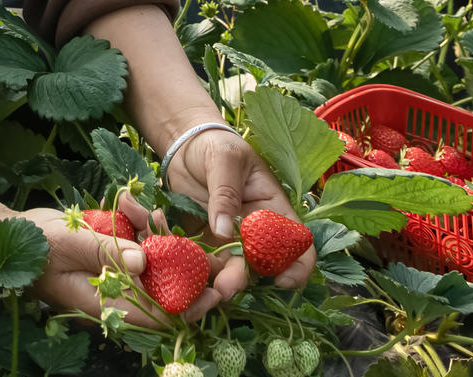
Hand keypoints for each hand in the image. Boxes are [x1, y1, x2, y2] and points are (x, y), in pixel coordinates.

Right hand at [25, 193, 220, 327]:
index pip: (156, 314)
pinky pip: (142, 244)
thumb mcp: (70, 245)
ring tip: (144, 208)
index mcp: (108, 302)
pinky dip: (142, 225)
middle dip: (184, 263)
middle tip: (189, 235)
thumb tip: (144, 263)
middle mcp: (120, 291)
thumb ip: (106, 252)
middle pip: (165, 286)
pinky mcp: (119, 255)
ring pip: (157, 260)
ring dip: (158, 234)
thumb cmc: (38, 244)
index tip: (215, 292)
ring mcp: (120, 272)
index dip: (188, 306)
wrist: (18, 233)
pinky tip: (131, 204)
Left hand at [166, 129, 316, 299]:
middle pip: (260, 266)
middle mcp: (255, 232)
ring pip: (228, 272)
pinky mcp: (203, 244)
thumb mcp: (224, 159)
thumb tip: (224, 231)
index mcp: (273, 209)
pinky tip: (174, 269)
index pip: (298, 243)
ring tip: (197, 291)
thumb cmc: (216, 145)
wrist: (186, 146)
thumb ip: (225, 193)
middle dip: (243, 281)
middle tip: (224, 289)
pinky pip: (201, 265)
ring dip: (215, 284)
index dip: (298, 265)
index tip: (282, 280)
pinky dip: (191, 273)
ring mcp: (229, 241)